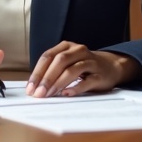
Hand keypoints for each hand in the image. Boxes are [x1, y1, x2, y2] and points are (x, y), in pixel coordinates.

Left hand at [26, 41, 141, 97]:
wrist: (111, 66)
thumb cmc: (83, 66)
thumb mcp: (67, 63)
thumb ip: (52, 70)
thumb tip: (34, 87)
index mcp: (66, 46)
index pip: (48, 56)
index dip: (37, 72)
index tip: (30, 88)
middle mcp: (78, 50)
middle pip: (59, 61)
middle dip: (46, 78)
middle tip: (38, 93)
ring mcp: (91, 61)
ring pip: (72, 70)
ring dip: (58, 83)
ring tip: (49, 94)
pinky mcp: (100, 75)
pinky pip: (88, 81)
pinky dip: (76, 87)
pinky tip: (67, 93)